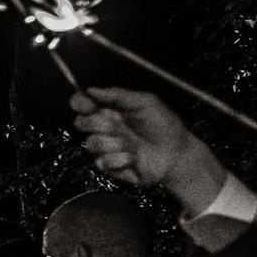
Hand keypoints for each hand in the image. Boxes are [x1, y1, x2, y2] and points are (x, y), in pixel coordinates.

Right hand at [69, 85, 227, 210]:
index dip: (79, 103)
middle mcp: (105, 128)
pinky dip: (119, 159)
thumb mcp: (146, 102)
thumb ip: (118, 94)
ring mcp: (106, 147)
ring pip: (91, 143)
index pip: (83, 104)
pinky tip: (133, 158)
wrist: (176, 154)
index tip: (88, 105)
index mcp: (111, 110)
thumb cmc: (165, 126)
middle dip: (96, 123)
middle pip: (80, 123)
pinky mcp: (110, 166)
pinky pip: (102, 162)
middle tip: (115, 125)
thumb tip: (93, 89)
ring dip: (112, 143)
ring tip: (131, 144)